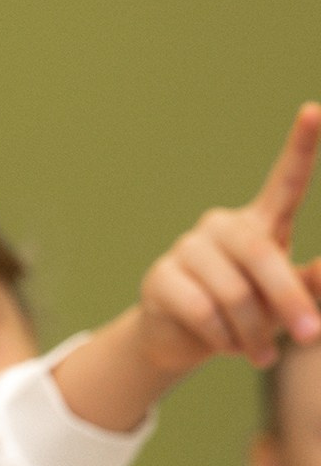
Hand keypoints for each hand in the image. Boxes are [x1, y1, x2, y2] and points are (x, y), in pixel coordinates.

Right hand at [134, 102, 320, 375]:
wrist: (183, 343)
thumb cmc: (247, 315)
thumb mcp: (287, 301)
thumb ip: (310, 285)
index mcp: (260, 223)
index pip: (285, 180)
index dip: (302, 145)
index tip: (315, 109)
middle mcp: (222, 226)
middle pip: (261, 256)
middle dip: (289, 301)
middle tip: (310, 336)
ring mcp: (187, 248)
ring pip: (233, 292)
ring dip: (253, 332)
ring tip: (260, 355)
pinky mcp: (160, 277)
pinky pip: (202, 310)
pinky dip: (221, 337)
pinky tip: (223, 346)